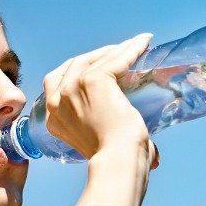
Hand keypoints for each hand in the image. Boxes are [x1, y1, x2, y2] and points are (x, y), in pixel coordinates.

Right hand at [42, 32, 160, 167]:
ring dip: (115, 49)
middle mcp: (56, 101)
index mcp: (53, 118)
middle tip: (118, 53)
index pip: (60, 83)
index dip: (79, 70)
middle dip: (97, 56)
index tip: (99, 66)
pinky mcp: (92, 80)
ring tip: (133, 45)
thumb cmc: (114, 162)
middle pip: (75, 64)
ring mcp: (72, 88)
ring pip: (96, 59)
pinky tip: (145, 42)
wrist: (118, 163)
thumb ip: (104, 135)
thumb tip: (151, 156)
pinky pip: (116, 59)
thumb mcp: (97, 144)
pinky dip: (132, 49)